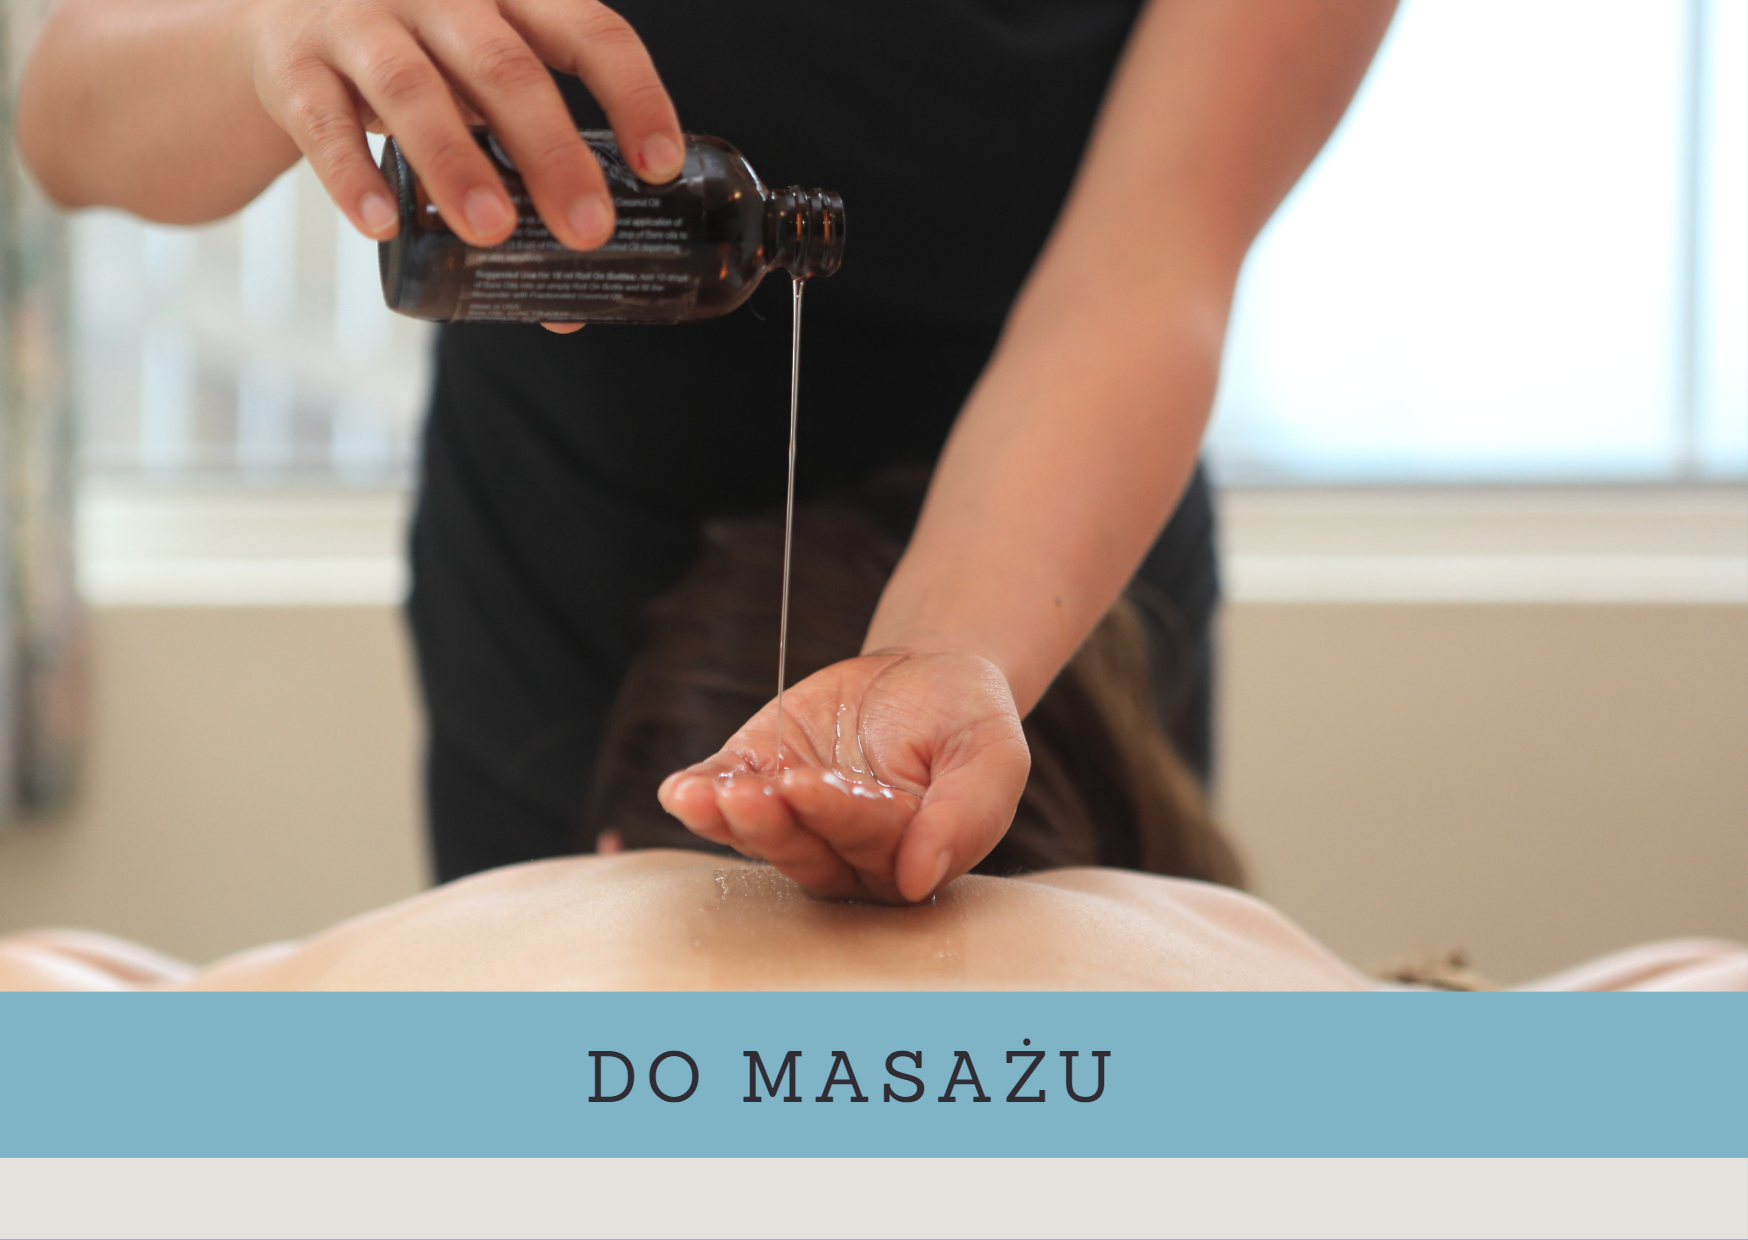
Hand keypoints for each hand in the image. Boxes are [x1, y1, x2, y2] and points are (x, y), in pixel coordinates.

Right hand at [244, 0, 682, 246]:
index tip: (662, 168)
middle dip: (551, 152)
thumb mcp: (477, 91)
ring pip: (412, 87)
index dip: (633, 95)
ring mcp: (359, 18)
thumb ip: (519, 178)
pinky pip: (322, 120)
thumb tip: (569, 314)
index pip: (590, 30)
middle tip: (589, 230)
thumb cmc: (420, 69)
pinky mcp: (292, 60)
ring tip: (492, 233)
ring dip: (457, 163)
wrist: (281, 24)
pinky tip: (384, 227)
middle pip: (505, 67)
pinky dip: (353, 175)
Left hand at [658, 651, 1030, 902]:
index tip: (810, 786)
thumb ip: (969, 815)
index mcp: (905, 856)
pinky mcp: (760, 780)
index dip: (835, 816)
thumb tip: (919, 879)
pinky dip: (698, 795)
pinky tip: (679, 790)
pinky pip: (723, 797)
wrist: (928, 675)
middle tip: (750, 794)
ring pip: (756, 834)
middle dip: (772, 823)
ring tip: (700, 796)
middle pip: (802, 848)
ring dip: (725, 818)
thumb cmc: (967, 720)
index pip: (864, 842)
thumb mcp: (993, 754)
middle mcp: (844, 852)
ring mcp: (796, 820)